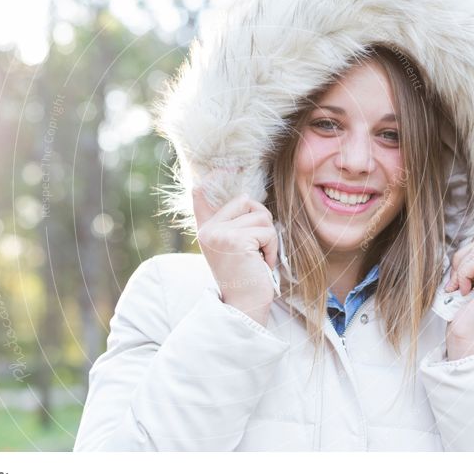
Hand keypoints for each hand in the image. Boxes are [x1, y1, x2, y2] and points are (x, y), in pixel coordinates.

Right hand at [192, 184, 277, 325]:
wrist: (243, 307)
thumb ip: (234, 224)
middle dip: (261, 222)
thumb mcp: (234, 248)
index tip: (219, 167)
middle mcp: (208, 230)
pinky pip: (267, 231)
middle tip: (257, 248)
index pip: (202, 196)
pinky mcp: (236, 240)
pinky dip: (271, 249)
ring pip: (261, 216)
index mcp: (206, 230)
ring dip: (268, 238)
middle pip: (247, 201)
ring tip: (258, 258)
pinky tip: (261, 264)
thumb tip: (245, 196)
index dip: (211, 179)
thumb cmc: (244, 277)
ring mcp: (220, 234)